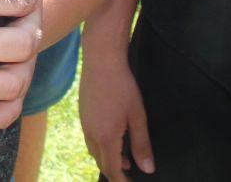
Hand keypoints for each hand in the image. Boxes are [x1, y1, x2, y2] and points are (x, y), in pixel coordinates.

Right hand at [79, 53, 153, 180]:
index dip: (121, 180)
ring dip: (108, 157)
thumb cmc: (122, 87)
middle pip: (101, 161)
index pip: (111, 169)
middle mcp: (91, 133)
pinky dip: (101, 145)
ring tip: (125, 157)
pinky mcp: (83, 114)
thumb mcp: (137, 116)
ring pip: (94, 150)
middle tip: (131, 171)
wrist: (101, 61)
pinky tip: (113, 136)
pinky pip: (90, 138)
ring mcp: (84, 123)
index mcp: (106, 137)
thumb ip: (142, 145)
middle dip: (115, 170)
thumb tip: (147, 169)